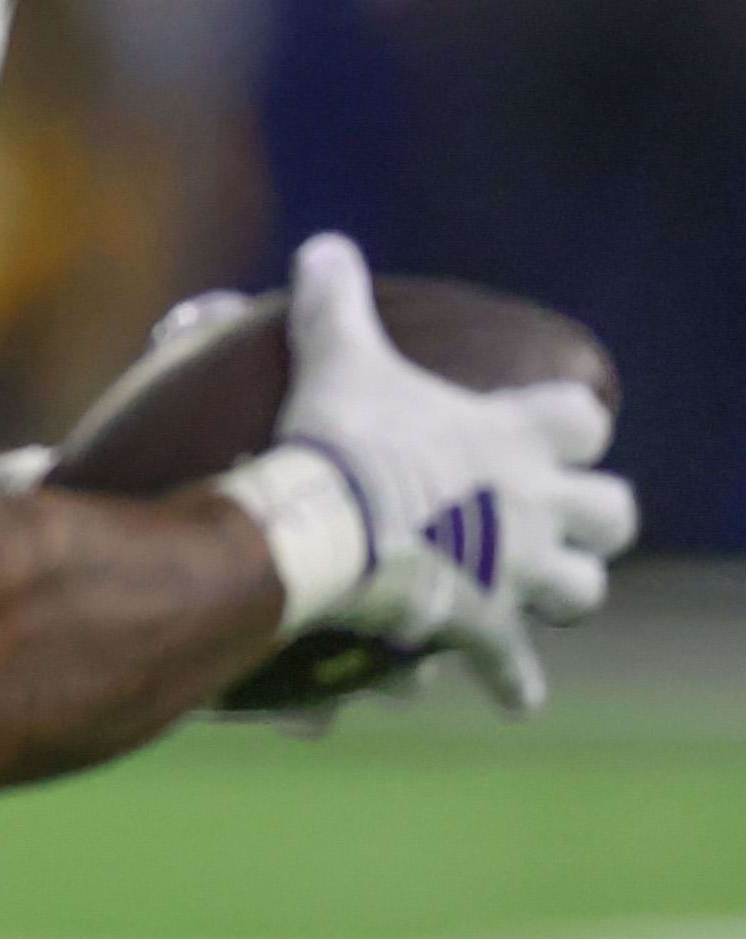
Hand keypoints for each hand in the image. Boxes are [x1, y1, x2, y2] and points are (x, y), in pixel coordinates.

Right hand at [232, 234, 638, 713]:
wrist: (329, 524)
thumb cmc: (343, 435)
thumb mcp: (338, 354)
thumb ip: (336, 302)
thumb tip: (324, 246)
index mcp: (516, 436)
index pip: (584, 422)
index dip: (573, 425)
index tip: (552, 430)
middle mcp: (537, 506)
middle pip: (613, 515)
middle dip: (593, 518)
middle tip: (551, 518)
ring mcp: (519, 570)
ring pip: (583, 591)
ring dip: (563, 590)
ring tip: (534, 593)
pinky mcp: (486, 624)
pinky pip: (513, 667)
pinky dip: (511, 679)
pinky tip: (509, 692)